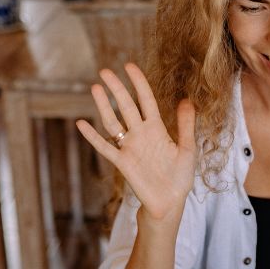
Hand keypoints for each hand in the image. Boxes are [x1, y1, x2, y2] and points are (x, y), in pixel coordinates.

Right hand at [76, 63, 195, 222]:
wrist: (170, 202)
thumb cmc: (180, 177)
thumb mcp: (187, 149)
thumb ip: (185, 125)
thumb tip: (187, 100)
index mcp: (157, 129)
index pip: (146, 100)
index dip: (138, 83)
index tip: (129, 66)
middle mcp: (141, 134)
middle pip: (126, 106)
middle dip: (117, 89)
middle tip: (105, 71)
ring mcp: (130, 147)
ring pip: (113, 122)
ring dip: (104, 106)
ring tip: (94, 88)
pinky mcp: (122, 163)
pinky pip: (105, 147)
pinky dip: (93, 137)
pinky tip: (81, 124)